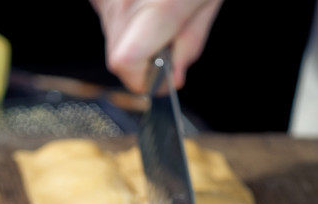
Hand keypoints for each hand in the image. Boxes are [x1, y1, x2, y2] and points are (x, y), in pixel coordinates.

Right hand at [90, 0, 222, 92]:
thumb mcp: (209, 1)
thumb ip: (191, 42)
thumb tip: (174, 78)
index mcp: (159, 7)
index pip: (126, 63)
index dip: (140, 80)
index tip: (158, 81)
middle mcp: (125, 3)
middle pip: (119, 58)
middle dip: (143, 61)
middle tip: (167, 40)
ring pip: (112, 39)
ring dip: (134, 38)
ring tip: (157, 13)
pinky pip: (109, 17)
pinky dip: (126, 19)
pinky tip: (144, 4)